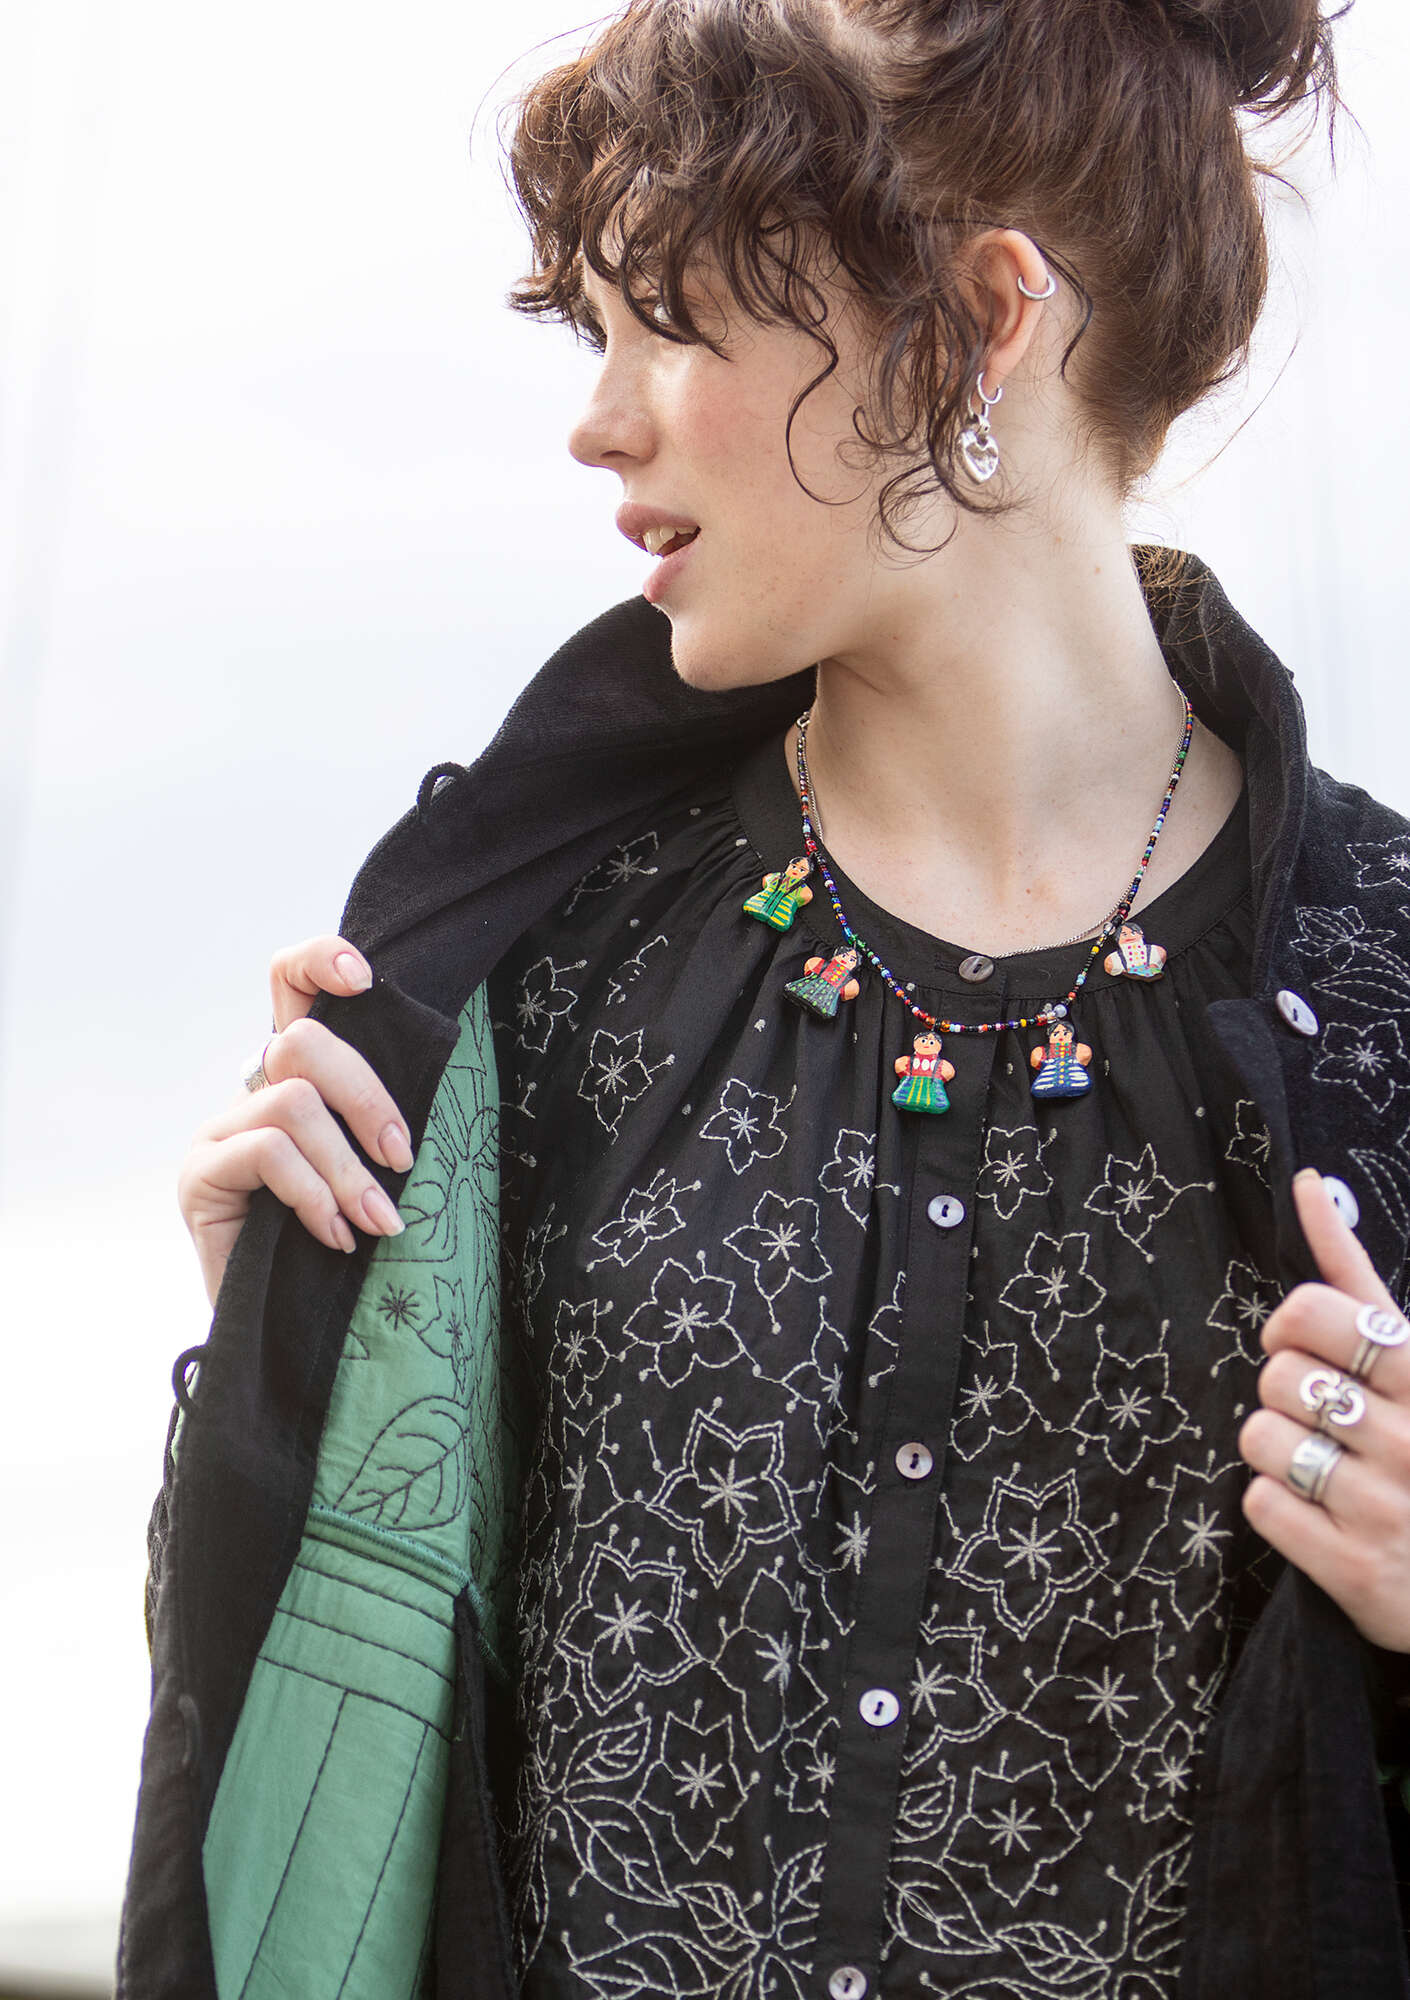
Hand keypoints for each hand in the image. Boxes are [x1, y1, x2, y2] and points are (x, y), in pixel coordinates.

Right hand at [178, 935, 412, 1307]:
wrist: (284, 1334)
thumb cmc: (341, 1251)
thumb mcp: (372, 1172)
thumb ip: (379, 1124)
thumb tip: (429, 1095)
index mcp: (296, 1081)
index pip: (288, 986)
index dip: (319, 962)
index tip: (366, 978)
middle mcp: (250, 1095)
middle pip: (301, 1041)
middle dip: (368, 1096)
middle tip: (403, 1157)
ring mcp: (218, 1133)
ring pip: (293, 1103)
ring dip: (348, 1167)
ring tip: (377, 1222)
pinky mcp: (199, 1175)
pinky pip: (268, 1152)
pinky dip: (314, 1194)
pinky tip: (335, 1238)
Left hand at [1238, 1169, 1409, 1652]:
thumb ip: (1357, 1278)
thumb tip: (1311, 1183)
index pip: (1320, 1311)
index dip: (1292, 1324)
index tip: (1306, 1341)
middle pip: (1278, 1374)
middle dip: (1282, 1387)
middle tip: (1320, 1413)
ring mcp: (1384, 1506)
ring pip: (1261, 1437)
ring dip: (1275, 1448)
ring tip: (1322, 1465)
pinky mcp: (1353, 1568)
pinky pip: (1260, 1503)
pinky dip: (1274, 1505)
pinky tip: (1318, 1513)